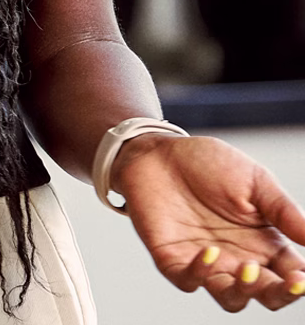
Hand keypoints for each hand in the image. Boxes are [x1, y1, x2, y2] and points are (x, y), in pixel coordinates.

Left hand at [117, 133, 304, 310]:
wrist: (159, 151)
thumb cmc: (208, 164)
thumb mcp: (255, 181)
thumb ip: (285, 211)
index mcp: (265, 244)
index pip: (291, 275)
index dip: (301, 282)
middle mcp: (238, 259)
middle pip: (267, 294)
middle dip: (281, 294)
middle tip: (291, 282)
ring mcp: (206, 262)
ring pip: (231, 297)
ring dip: (243, 290)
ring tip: (248, 268)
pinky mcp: (172, 258)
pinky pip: (187, 280)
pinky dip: (200, 273)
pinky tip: (208, 252)